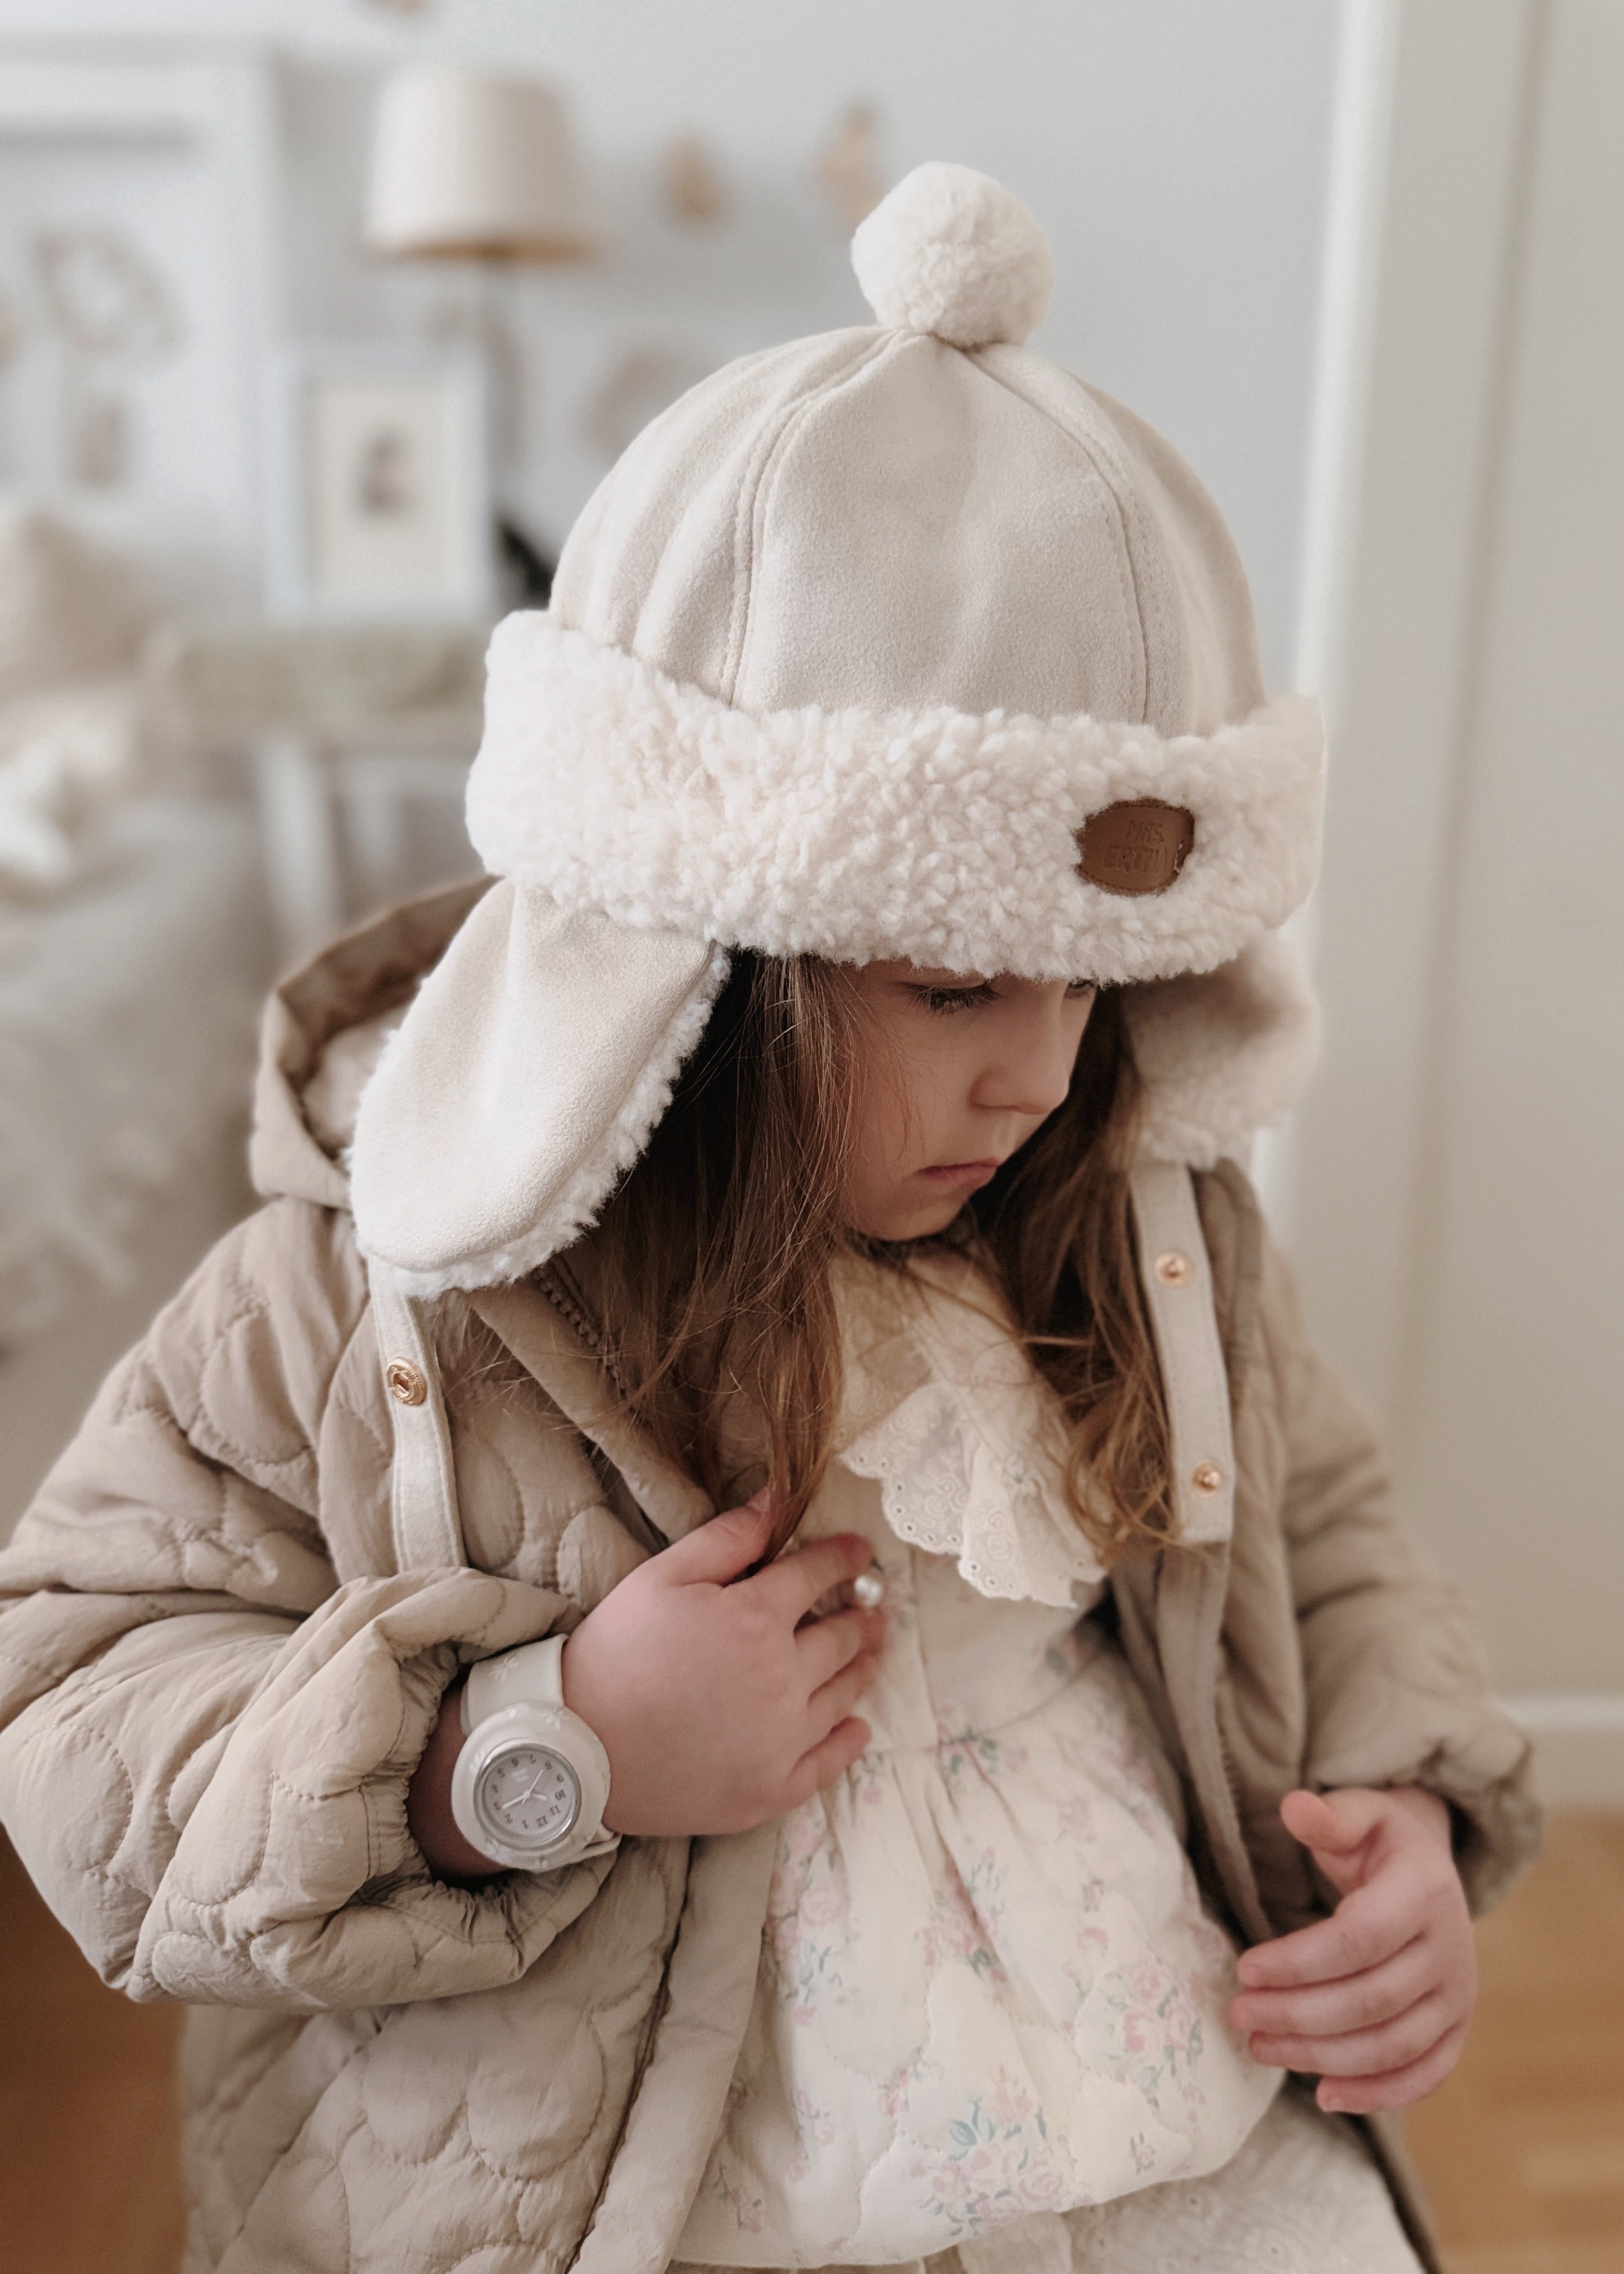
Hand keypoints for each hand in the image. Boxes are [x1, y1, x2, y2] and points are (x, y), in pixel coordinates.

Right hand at [561, 1493, 884, 1838]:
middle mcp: (782, 1679)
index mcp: (756, 1619)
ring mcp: (781, 1740)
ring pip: (842, 1695)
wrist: (574, 1750)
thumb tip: (775, 1500)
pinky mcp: (771, 1789)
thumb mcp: (661, 1577)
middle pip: (841, 1638)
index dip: (842, 1557)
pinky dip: (848, 1742)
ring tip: (873, 1653)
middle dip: (861, 1616)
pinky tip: (856, 1728)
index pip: (816, 1576)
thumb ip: (725, 1538)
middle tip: (875, 1609)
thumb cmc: (613, 1654)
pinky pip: (827, 1763)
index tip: (859, 1550)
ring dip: (863, 1668)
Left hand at [1229, 1786, 1475, 2113]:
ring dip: (1321, 2056)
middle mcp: (1450, 1949)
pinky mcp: (1456, 2028)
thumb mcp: (1360, 1813)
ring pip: (1391, 2044)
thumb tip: (1293, 1807)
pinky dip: (1378, 2094)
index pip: (1359, 1939)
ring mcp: (1458, 1996)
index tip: (1244, 1969)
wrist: (1433, 1872)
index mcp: (1423, 1891)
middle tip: (1239, 2014)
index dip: (1300, 1961)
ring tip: (1260, 2047)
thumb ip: (1329, 1816)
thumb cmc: (1380, 1843)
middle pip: (1370, 2000)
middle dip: (1297, 2015)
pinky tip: (1324, 2094)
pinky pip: (1425, 2074)